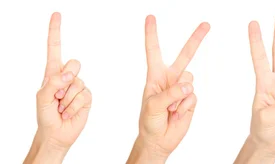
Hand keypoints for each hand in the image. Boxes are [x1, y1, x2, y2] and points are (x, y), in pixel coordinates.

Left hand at [24, 12, 92, 163]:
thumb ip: (52, 83)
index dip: (55, 32)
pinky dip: (76, 106)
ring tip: (62, 108)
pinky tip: (70, 112)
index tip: (57, 15)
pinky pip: (86, 95)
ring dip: (69, 99)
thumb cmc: (45, 116)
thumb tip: (68, 75)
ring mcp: (78, 87)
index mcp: (52, 73)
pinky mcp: (87, 97)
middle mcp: (66, 77)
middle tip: (58, 95)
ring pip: (80, 82)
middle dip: (67, 79)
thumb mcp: (42, 98)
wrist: (57, 134)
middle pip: (74, 64)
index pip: (54, 49)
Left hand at [126, 15, 209, 163]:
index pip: (154, 51)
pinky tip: (178, 113)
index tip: (150, 17)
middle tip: (207, 24)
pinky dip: (186, 106)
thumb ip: (170, 93)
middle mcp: (170, 78)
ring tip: (171, 109)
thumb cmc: (149, 121)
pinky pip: (193, 96)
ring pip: (190, 80)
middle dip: (196, 39)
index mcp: (155, 75)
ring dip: (180, 96)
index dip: (152, 34)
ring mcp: (182, 88)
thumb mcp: (153, 106)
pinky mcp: (191, 99)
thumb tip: (188, 86)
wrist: (159, 140)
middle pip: (185, 55)